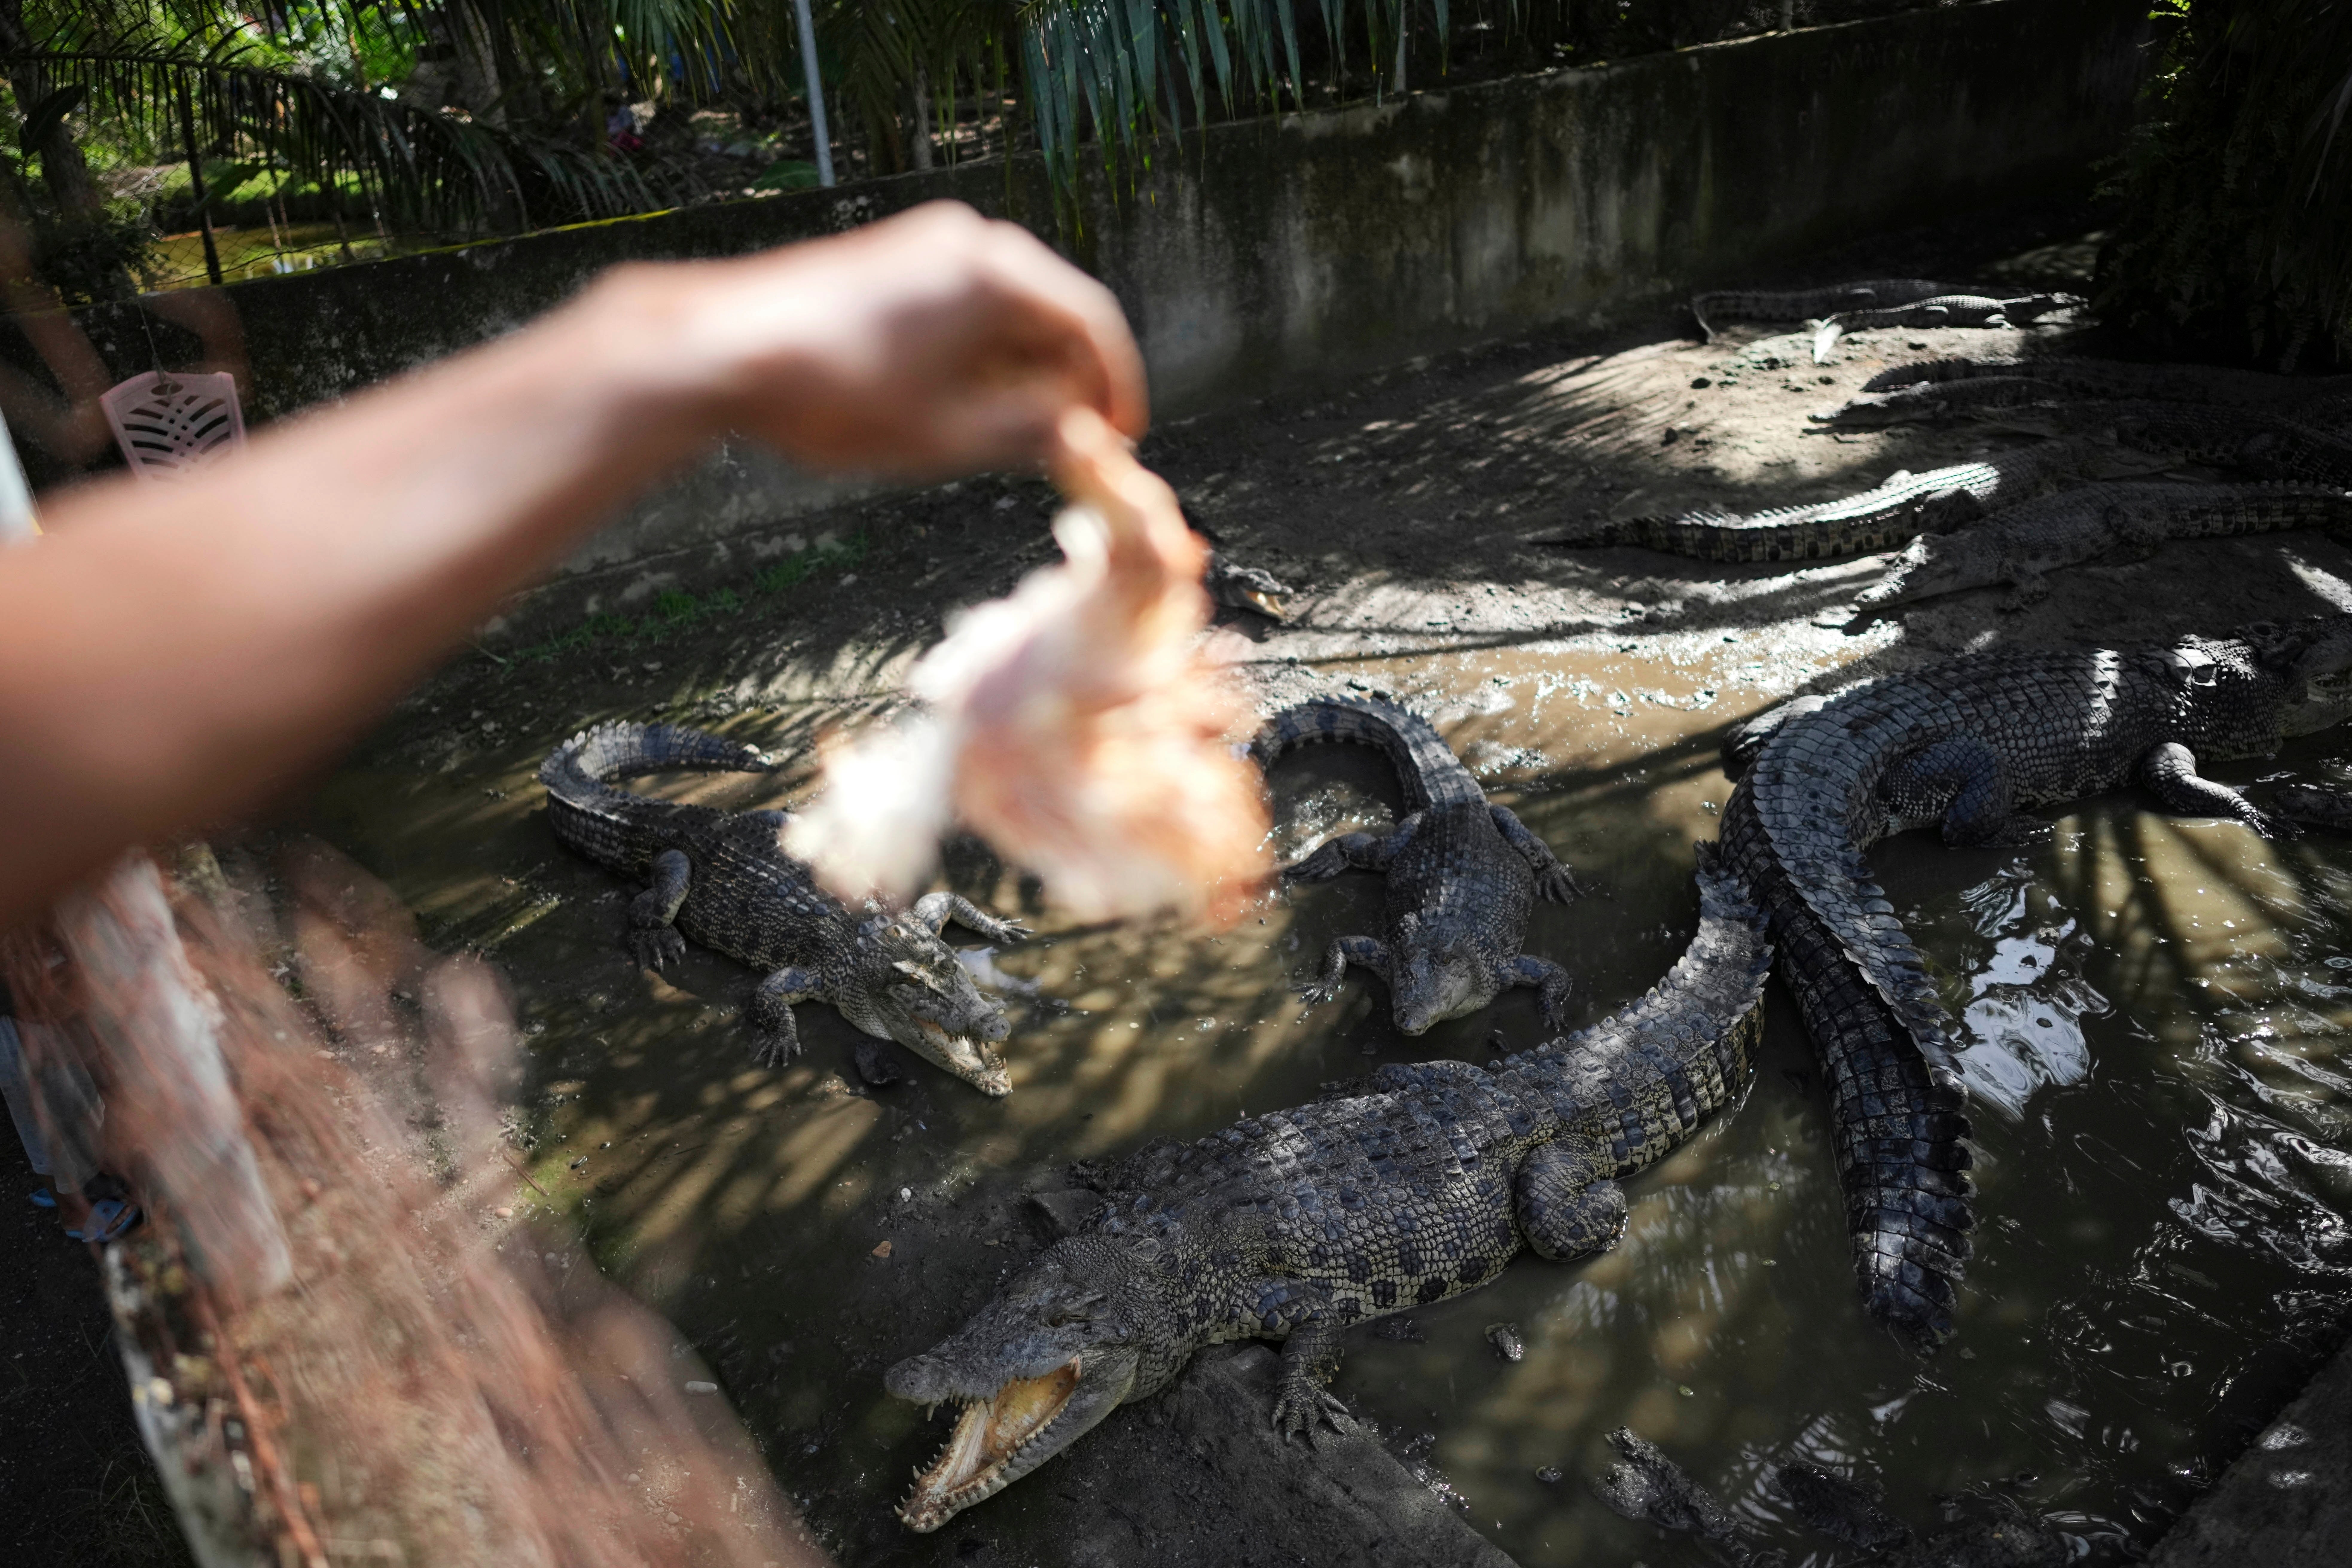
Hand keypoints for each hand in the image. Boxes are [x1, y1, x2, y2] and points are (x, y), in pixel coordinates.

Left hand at [594, 202, 1146, 478]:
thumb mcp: (946, 436)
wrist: (722, 350)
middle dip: (1064, 382)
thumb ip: (1027, 432)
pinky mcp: (892, 257)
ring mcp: (926, 243)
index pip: (1091, 325)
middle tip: (1066, 444)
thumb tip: (1079, 432)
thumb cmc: (834, 396)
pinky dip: (978, 352)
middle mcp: (969, 242)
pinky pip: (963, 303)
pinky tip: (958, 401)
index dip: (1115, 389)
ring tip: (1007, 433)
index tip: (1120, 438)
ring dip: (1019, 371)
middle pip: (1051, 314)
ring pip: (1005, 311)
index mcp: (996, 275)